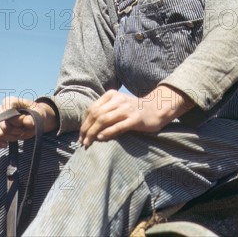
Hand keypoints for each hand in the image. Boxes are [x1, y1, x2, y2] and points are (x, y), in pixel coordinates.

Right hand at [0, 96, 57, 147]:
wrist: (36, 121)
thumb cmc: (37, 114)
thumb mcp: (39, 114)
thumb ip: (32, 118)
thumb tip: (26, 122)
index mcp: (10, 101)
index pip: (8, 112)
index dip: (16, 120)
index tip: (24, 122)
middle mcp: (1, 109)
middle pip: (3, 125)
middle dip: (14, 131)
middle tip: (23, 130)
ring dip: (10, 137)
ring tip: (18, 134)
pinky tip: (5, 145)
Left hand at [79, 85, 194, 148]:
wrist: (155, 109)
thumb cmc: (133, 110)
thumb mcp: (118, 105)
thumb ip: (105, 111)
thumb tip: (87, 125)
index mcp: (112, 95)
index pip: (92, 109)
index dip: (84, 122)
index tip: (81, 134)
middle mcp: (118, 100)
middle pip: (96, 114)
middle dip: (86, 129)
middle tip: (82, 141)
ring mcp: (127, 109)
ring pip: (104, 120)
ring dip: (93, 133)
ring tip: (88, 142)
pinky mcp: (135, 119)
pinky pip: (118, 126)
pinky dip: (107, 133)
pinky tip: (101, 138)